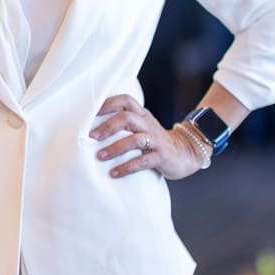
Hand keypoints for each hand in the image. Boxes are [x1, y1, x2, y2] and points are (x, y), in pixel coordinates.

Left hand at [90, 94, 204, 180]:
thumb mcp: (141, 127)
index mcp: (142, 114)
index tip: (90, 112)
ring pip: (135, 140)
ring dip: (115, 148)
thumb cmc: (154, 140)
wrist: (184, 153)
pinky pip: (143, 161)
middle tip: (91, 136)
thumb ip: (123, 124)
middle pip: (127, 118)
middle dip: (108, 126)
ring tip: (100, 156)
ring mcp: (156, 140)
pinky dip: (127, 167)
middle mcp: (148, 124)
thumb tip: (90, 129)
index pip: (125, 101)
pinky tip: (114, 173)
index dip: (108, 104)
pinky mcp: (161, 156)